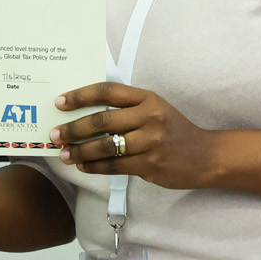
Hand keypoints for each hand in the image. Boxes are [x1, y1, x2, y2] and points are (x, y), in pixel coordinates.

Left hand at [50, 83, 220, 190]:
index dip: (80, 96)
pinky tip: (82, 165)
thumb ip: (127, 109)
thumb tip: (85, 114)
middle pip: (102, 121)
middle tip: (55, 134)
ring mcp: (150, 142)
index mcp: (148, 98)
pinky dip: (94, 167)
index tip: (60, 102)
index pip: (107, 92)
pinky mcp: (150, 165)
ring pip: (105, 147)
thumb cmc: (174, 130)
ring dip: (80, 151)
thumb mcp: (155, 109)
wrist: (205, 156)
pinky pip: (114, 166)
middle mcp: (149, 117)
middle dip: (73, 128)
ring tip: (64, 153)